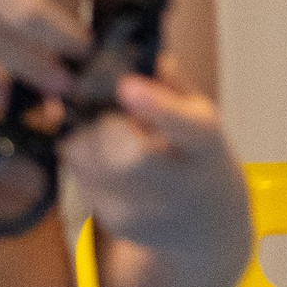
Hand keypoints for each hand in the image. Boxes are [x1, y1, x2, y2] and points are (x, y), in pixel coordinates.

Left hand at [73, 64, 244, 252]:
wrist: (208, 229)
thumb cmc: (201, 161)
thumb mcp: (202, 119)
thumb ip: (173, 87)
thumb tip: (147, 57)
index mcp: (208, 149)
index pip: (187, 127)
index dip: (156, 106)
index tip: (128, 86)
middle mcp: (180, 187)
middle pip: (124, 152)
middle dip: (106, 123)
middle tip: (116, 116)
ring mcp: (146, 210)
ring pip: (88, 159)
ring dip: (89, 137)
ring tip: (115, 138)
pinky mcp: (118, 222)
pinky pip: (79, 177)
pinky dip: (84, 161)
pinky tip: (110, 163)